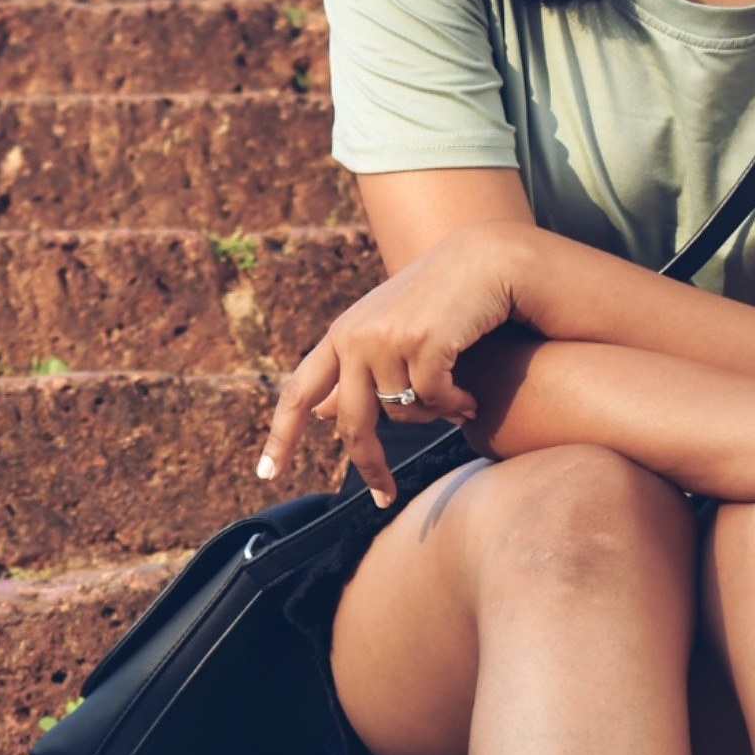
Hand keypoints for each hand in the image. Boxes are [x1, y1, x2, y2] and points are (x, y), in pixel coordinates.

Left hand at [254, 221, 525, 507]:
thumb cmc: (442, 299)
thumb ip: (354, 370)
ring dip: (432, 416)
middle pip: (351, 422)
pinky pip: (435, 403)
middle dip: (369, 465)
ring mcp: (388, 338)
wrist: (488, 259)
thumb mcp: (388, 331)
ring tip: (457, 398)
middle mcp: (356, 334)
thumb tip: (320, 414)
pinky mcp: (424, 342)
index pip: (299, 390)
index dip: (281, 434)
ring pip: (403, 414)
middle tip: (384, 495)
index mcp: (342, 333)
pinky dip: (456, 406)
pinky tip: (470, 397)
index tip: (266, 473)